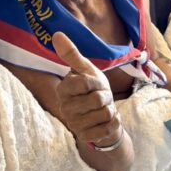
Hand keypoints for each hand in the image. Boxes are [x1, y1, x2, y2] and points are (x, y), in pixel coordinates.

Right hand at [53, 31, 121, 147]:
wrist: (99, 114)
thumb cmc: (92, 88)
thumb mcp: (85, 69)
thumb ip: (71, 54)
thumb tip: (57, 34)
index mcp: (63, 90)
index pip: (85, 83)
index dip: (97, 82)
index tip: (94, 84)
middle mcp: (66, 108)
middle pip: (98, 99)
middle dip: (106, 97)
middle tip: (101, 97)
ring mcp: (75, 124)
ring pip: (105, 114)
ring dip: (110, 110)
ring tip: (102, 109)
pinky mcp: (86, 137)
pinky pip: (109, 128)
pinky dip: (114, 123)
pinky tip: (106, 121)